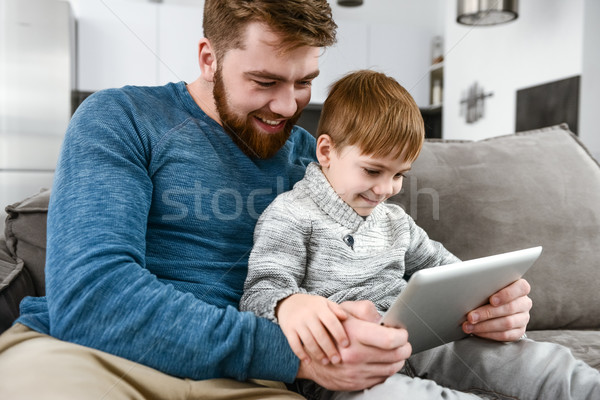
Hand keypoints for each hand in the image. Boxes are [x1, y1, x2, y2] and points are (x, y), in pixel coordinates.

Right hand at [277, 293, 349, 364]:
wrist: (288, 302)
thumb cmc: (312, 305)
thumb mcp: (324, 303)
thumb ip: (336, 309)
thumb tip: (345, 317)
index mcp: (319, 308)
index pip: (331, 321)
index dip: (339, 334)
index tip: (346, 344)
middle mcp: (308, 315)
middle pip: (320, 335)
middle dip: (329, 349)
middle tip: (337, 360)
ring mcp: (297, 323)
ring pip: (308, 341)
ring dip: (318, 354)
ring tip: (326, 362)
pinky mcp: (288, 330)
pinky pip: (294, 344)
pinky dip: (301, 354)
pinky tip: (308, 361)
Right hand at [296, 311, 411, 390]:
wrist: (312, 353)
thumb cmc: (330, 329)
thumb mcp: (344, 311)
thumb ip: (366, 310)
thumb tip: (385, 319)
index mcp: (354, 335)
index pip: (390, 340)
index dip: (402, 336)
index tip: (402, 332)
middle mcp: (355, 355)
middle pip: (396, 355)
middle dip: (405, 347)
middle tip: (404, 342)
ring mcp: (356, 371)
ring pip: (391, 368)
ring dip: (398, 359)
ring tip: (396, 351)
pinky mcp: (356, 383)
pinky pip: (382, 378)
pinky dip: (387, 369)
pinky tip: (383, 361)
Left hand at [463, 278, 531, 340]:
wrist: (496, 309)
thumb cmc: (491, 294)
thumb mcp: (490, 288)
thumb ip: (486, 288)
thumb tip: (470, 292)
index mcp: (520, 288)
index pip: (521, 288)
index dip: (506, 294)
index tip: (492, 300)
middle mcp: (524, 303)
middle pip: (509, 308)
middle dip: (487, 313)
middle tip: (471, 316)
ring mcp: (523, 318)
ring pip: (507, 323)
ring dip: (485, 326)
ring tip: (470, 326)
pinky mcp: (519, 331)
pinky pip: (505, 335)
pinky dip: (489, 334)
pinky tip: (477, 331)